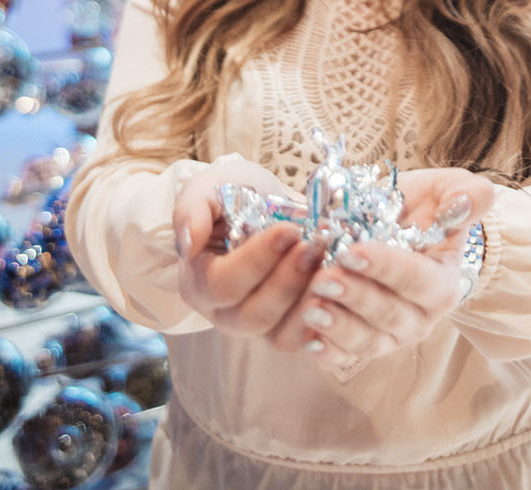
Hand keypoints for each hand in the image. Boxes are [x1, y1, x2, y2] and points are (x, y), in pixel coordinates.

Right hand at [173, 157, 322, 349]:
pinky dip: (327, 320)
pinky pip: (307, 340)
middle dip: (289, 280)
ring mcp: (258, 327)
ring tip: (333, 266)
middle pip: (254, 315)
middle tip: (316, 245)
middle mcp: (224, 314)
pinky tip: (342, 289)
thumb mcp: (207, 190)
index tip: (287, 230)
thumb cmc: (230, 197)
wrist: (262, 204)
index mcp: (198, 283)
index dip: (256, 261)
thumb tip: (188, 241)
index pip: (222, 284)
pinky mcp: (288, 330)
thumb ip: (191, 210)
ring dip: (311, 301)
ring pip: (282, 335)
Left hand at [297, 167, 494, 364]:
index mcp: (441, 282)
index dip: (387, 268)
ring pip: (367, 340)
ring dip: (338, 327)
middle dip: (355, 297)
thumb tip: (466, 200)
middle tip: (323, 279)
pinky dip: (328, 352)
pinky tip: (308, 341)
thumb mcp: (443, 191)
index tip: (352, 252)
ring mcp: (388, 334)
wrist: (389, 225)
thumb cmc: (417, 210)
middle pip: (389, 314)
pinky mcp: (358, 343)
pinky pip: (345, 356)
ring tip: (311, 309)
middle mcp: (418, 315)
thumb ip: (464, 194)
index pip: (418, 280)